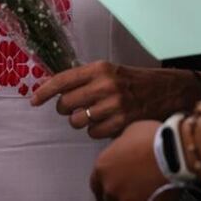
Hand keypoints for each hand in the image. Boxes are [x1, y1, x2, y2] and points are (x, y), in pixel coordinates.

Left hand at [31, 62, 166, 139]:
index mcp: (99, 68)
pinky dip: (95, 130)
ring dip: (80, 120)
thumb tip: (56, 91)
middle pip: (66, 103)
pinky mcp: (121, 122)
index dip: (45, 91)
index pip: (63, 80)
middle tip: (73, 106)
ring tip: (93, 114)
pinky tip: (106, 121)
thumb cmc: (133, 81)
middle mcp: (105, 85)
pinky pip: (93, 133)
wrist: (165, 91)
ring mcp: (113, 105)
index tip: (34, 100)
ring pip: (77, 120)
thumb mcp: (109, 71)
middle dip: (65, 108)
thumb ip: (84, 78)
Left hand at [90, 120, 166, 200]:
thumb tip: (123, 147)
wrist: (174, 152)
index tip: (112, 183)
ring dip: (129, 197)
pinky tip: (151, 196)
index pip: (96, 183)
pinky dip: (144, 199)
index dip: (105, 183)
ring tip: (143, 191)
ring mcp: (124, 199)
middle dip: (117, 192)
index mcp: (103, 166)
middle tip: (130, 187)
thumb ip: (121, 145)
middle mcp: (110, 185)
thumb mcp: (130, 132)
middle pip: (107, 196)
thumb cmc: (155, 139)